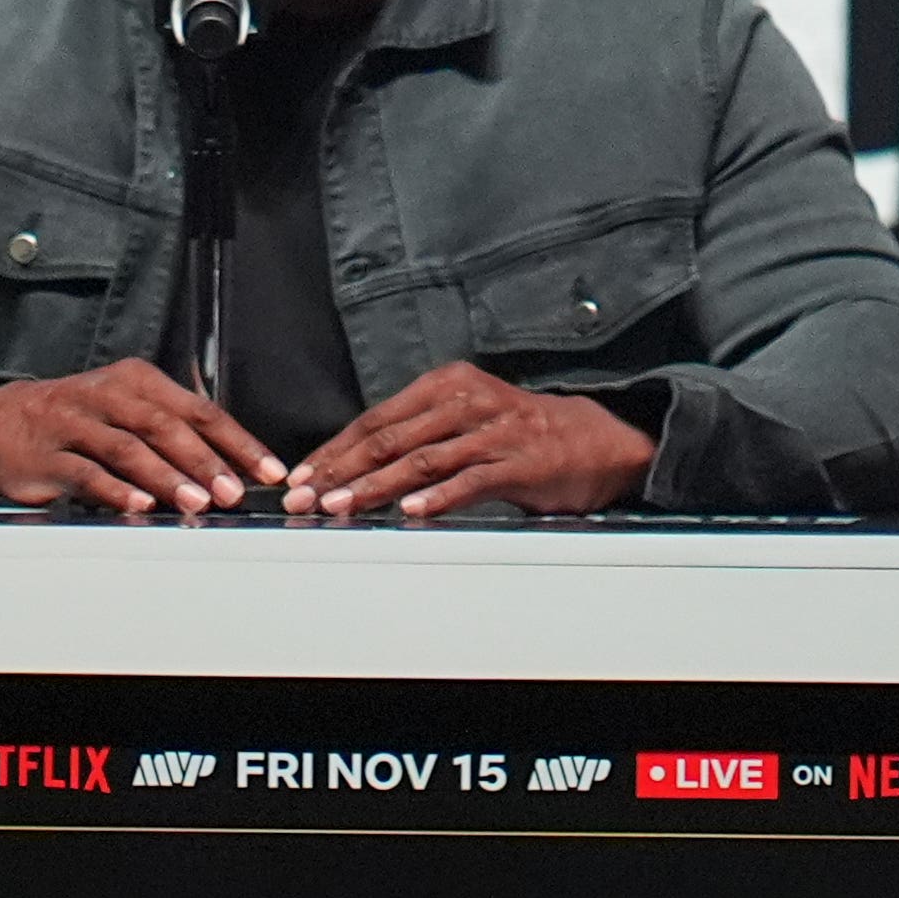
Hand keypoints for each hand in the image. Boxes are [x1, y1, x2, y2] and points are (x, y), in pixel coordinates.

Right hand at [0, 357, 284, 513]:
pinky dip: (115, 490)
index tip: (268, 472)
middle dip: (203, 461)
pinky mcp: (48, 455)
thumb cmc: (74, 420)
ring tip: (196, 504)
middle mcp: (106, 395)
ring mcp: (74, 424)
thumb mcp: (123, 408)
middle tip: (232, 492)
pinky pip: (86, 472)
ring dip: (166, 478)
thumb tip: (232, 467)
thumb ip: (171, 429)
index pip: (197, 408)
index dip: (236, 441)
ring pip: (127, 448)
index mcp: (135, 381)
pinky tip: (139, 507)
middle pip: (163, 426)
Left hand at [285, 362, 655, 518]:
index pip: (375, 419)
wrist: (598, 441)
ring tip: (341, 506)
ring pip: (422, 459)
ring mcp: (494, 431)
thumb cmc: (521, 433)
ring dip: (376, 486)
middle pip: (389, 438)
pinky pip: (471, 480)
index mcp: (446, 385)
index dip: (333, 450)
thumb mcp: (466, 420)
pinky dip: (437, 496)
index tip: (300, 477)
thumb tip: (356, 468)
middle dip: (340, 470)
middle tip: (305, 498)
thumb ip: (419, 436)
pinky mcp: (521, 462)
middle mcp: (466, 401)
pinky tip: (410, 512)